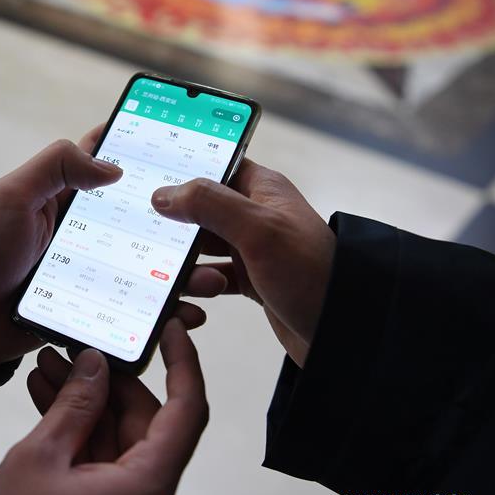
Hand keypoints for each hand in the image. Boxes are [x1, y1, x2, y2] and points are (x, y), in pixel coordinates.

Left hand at [0, 128, 227, 365]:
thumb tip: (114, 168)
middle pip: (145, 218)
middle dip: (182, 223)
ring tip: (211, 279)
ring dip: (182, 270)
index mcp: (66, 192)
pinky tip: (186, 314)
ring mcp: (92, 267)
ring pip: (149, 264)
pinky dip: (163, 308)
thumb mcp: (12, 195)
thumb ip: (56, 166)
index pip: (113, 160)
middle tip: (215, 228)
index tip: (191, 150)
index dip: (148, 151)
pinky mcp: (93, 303)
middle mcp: (85, 227)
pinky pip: (136, 304)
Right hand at [0, 320, 207, 494]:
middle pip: (146, 420)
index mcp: (145, 489)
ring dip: (85, 401)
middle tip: (74, 349)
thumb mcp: (39, 459)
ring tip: (49, 368)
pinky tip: (46, 399)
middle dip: (109, 380)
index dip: (184, 364)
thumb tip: (95, 365)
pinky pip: (100, 457)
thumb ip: (74, 405)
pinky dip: (77, 429)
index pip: (186, 412)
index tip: (171, 331)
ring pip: (117, 436)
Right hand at [151, 159, 335, 365]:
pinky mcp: (249, 279)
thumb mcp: (258, 230)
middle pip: (198, 209)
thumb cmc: (312, 273)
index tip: (147, 183)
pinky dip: (200, 284)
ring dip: (189, 264)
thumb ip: (210, 204)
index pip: (212, 165)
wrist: (346, 329)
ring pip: (200, 246)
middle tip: (154, 241)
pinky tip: (197, 296)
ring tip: (198, 281)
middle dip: (176, 226)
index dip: (180, 172)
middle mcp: (254, 214)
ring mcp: (251, 248)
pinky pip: (210, 274)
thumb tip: (163, 194)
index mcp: (260, 188)